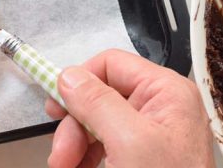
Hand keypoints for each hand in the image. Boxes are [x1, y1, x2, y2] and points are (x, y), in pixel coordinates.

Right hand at [45, 49, 214, 167]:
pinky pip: (104, 146)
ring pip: (96, 124)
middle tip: (60, 155)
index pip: (111, 64)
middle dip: (74, 126)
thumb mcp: (129, 142)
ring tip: (66, 167)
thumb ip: (97, 102)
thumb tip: (69, 76)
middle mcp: (159, 107)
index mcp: (166, 92)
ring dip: (75, 147)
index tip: (57, 107)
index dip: (80, 82)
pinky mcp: (142, 158)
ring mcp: (151, 134)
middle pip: (98, 97)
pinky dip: (86, 159)